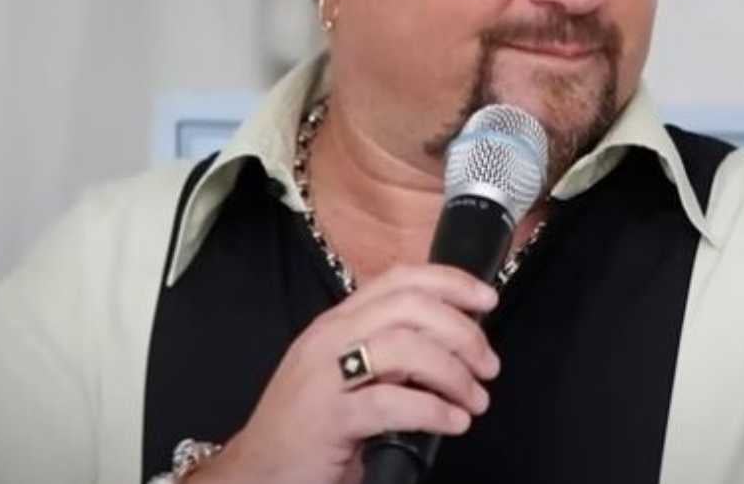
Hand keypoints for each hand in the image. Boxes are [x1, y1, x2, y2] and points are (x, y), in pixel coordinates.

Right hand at [191, 264, 500, 483]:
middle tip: (488, 366)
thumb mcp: (348, 375)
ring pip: (406, 349)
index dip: (450, 282)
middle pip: (411, 307)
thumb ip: (390, 355)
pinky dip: (434, 410)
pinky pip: (392, 403)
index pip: (400, 279)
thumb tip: (454, 345)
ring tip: (475, 400)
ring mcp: (325, 376)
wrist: (255, 473)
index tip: (487, 299)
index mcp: (338, 322)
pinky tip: (453, 422)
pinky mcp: (328, 418)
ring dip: (454, 373)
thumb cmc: (310, 426)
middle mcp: (330, 337)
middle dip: (462, 332)